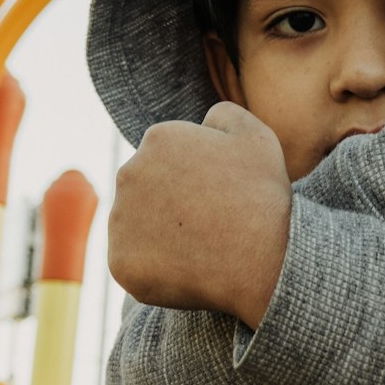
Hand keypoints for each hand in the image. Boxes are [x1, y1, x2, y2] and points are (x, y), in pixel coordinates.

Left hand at [108, 103, 292, 326]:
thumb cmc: (262, 198)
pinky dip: (155, 269)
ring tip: (199, 248)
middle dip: (171, 203)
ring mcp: (120, 220)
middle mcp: (129, 174)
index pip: (167, 157)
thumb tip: (204, 122)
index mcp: (158, 139)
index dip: (195, 177)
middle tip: (209, 222)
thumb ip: (223, 116)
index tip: (217, 194)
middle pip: (147, 189)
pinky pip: (134, 263)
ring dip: (160, 234)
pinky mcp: (120, 262)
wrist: (264, 261)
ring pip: (137, 226)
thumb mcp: (256, 137)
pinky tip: (187, 269)